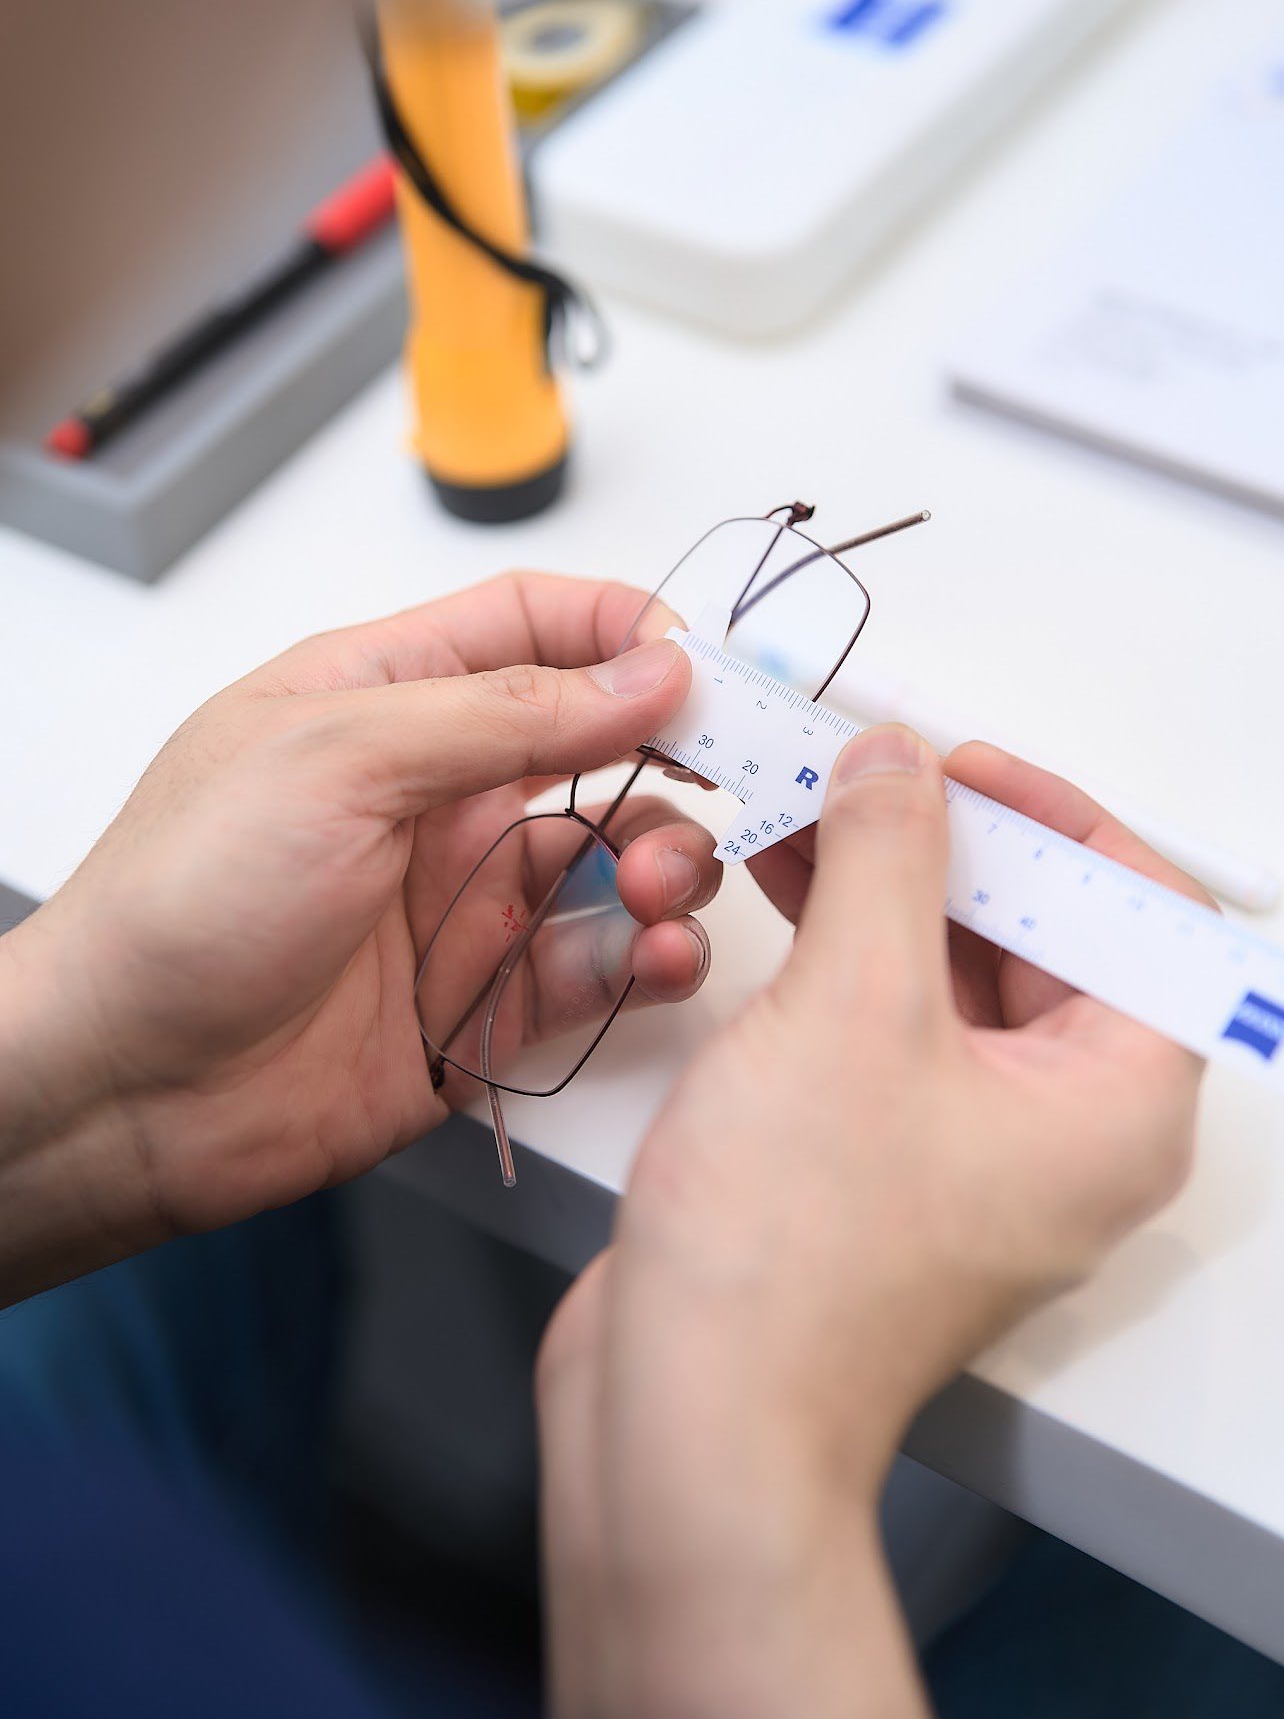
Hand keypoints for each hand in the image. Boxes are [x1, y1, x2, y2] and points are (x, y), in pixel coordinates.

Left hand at [0, 574, 719, 1301]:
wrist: (125, 1091)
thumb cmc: (183, 902)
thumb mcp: (339, 759)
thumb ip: (506, 712)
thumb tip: (644, 671)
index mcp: (385, 699)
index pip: (533, 627)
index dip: (624, 633)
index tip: (703, 667)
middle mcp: (435, 793)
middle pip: (600, 746)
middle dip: (675, 760)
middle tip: (730, 783)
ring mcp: (462, 899)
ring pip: (616, 858)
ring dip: (667, 865)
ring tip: (661, 891)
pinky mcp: (484, 1003)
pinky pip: (596, 967)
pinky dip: (647, 960)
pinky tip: (660, 960)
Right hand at [537, 728, 1207, 1718]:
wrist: (689, 1414)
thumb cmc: (793, 1258)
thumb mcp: (854, 1005)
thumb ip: (890, 856)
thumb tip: (902, 762)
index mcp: (1114, 1101)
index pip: (1132, 911)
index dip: (1047, 818)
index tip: (954, 766)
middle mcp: (1058, 1129)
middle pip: (1036, 935)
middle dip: (943, 841)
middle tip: (861, 770)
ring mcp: (967, 1150)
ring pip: (947, 975)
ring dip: (879, 886)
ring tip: (800, 807)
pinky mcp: (881, 1163)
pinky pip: (884, 1023)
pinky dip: (839, 949)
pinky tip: (772, 887)